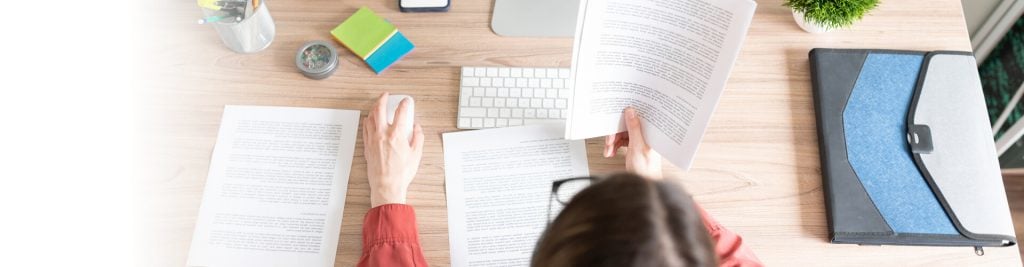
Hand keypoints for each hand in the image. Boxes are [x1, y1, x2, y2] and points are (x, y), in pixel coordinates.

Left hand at [363, 92, 424, 206]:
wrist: (387, 185)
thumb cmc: (401, 173)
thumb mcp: (416, 154)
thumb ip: (418, 138)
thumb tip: (417, 128)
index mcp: (396, 135)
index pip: (400, 112)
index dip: (404, 104)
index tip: (406, 101)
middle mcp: (382, 135)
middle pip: (379, 110)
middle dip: (382, 99)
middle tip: (386, 95)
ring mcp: (373, 140)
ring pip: (370, 118)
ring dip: (373, 109)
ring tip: (377, 105)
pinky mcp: (367, 147)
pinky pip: (365, 129)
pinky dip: (367, 121)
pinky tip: (369, 120)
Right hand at [603, 107, 662, 178]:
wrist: (643, 184)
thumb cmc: (646, 170)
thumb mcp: (637, 147)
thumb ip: (634, 128)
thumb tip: (631, 112)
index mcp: (651, 133)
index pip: (638, 118)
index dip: (626, 116)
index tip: (616, 116)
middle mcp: (646, 135)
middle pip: (627, 126)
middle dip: (615, 134)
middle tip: (609, 141)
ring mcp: (640, 141)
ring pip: (622, 134)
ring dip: (613, 141)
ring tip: (609, 150)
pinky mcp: (634, 147)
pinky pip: (622, 141)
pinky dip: (614, 146)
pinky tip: (611, 152)